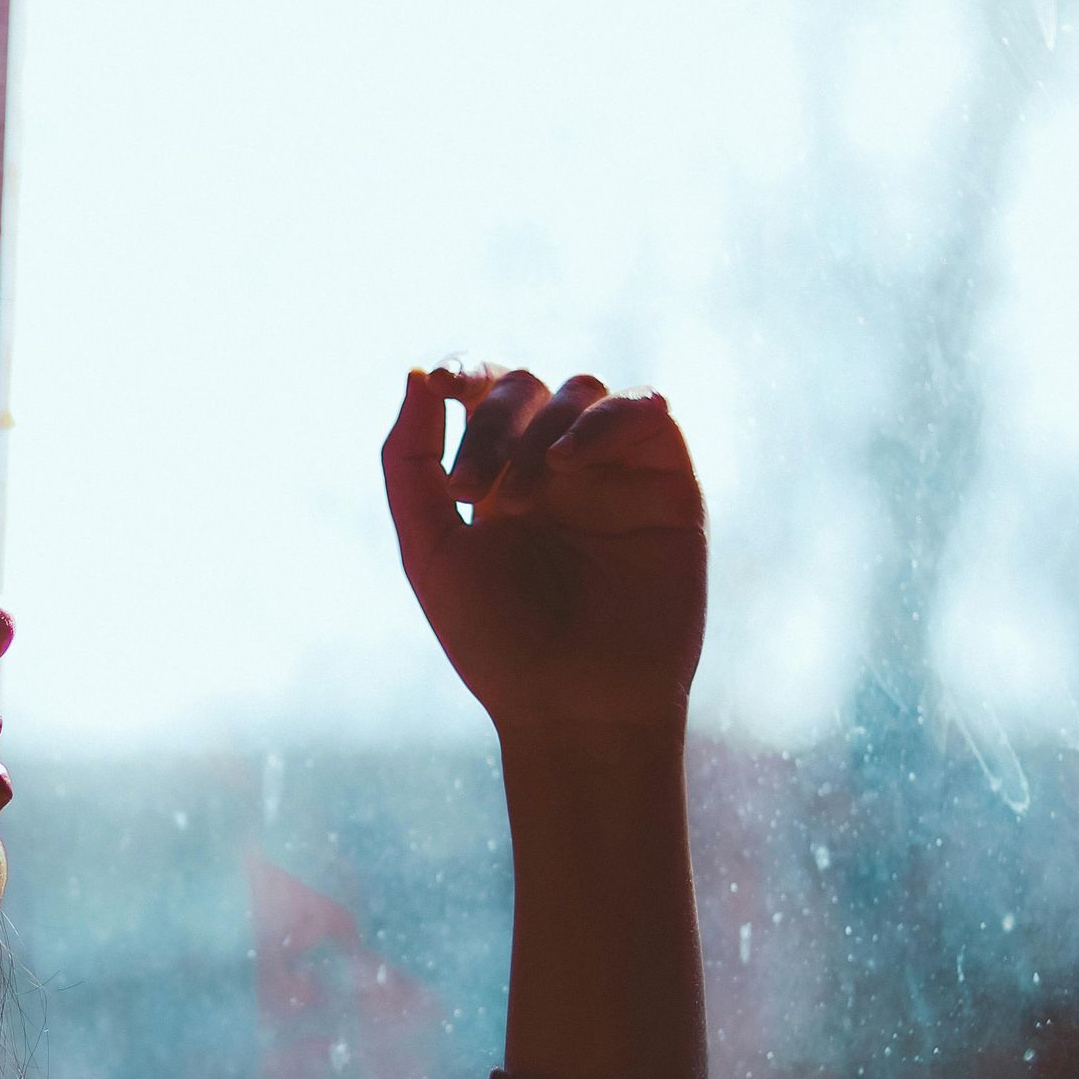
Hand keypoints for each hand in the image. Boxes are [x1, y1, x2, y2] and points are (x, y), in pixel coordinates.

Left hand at [381, 365, 705, 737]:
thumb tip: (417, 375)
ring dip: (540, 429)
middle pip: (526, 387)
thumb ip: (410, 463)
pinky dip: (606, 417)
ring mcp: (614, 473)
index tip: (439, 382)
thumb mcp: (429, 551)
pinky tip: (567, 461)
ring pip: (582, 391)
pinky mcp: (668, 484)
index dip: (463, 370)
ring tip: (519, 500)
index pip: (485, 391)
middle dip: (492, 422)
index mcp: (499, 478)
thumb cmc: (497, 644)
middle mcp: (558, 468)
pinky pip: (647, 411)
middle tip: (469, 491)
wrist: (573, 707)